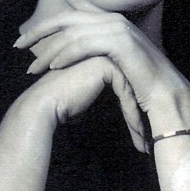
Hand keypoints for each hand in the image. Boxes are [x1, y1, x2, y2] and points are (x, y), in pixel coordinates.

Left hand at [15, 0, 189, 114]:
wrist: (163, 92)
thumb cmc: (137, 80)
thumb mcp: (110, 61)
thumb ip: (92, 52)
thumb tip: (66, 54)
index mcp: (108, 20)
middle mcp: (112, 18)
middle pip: (66, 18)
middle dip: (39, 30)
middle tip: (17, 45)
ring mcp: (117, 27)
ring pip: (72, 35)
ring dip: (48, 53)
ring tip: (32, 69)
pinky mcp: (121, 41)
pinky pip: (85, 45)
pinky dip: (67, 56)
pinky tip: (54, 67)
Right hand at [21, 55, 146, 152]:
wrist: (44, 104)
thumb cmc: (61, 105)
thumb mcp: (86, 95)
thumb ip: (100, 90)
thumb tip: (117, 100)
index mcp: (102, 54)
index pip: (128, 81)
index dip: (133, 107)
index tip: (140, 130)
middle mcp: (105, 49)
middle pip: (133, 83)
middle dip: (141, 113)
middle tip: (145, 137)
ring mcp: (105, 53)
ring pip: (133, 88)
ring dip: (138, 117)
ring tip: (142, 140)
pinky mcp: (106, 64)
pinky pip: (127, 91)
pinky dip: (132, 114)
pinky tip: (136, 132)